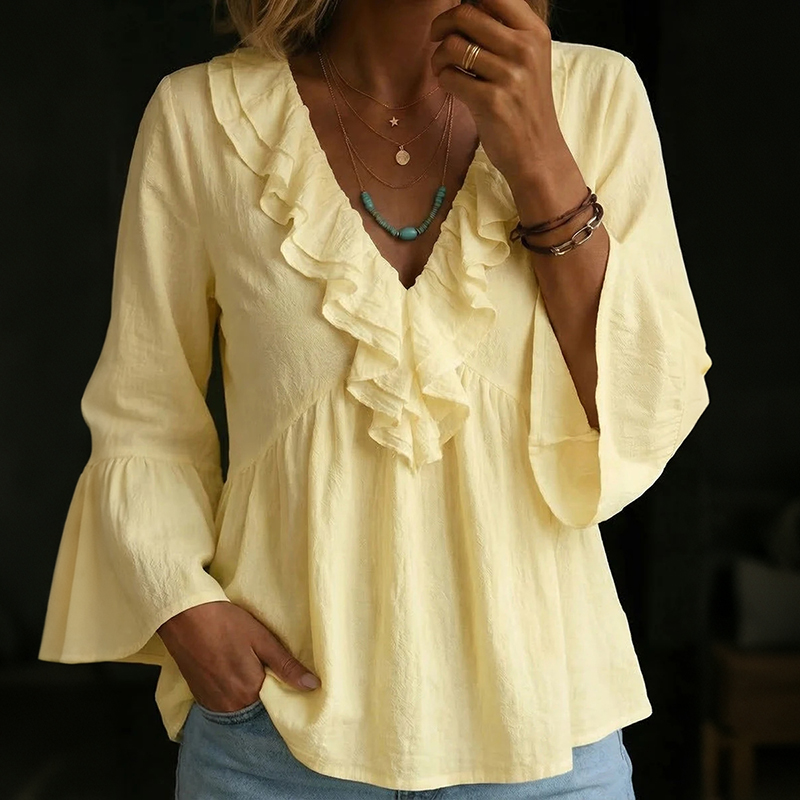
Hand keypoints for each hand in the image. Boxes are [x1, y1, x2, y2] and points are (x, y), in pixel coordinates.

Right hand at [157, 601, 320, 712]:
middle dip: (267, 694)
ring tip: (251, 671)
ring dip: (248, 695)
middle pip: (258, 708)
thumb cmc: (226, 623)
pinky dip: (232, 694)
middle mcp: (231, 705)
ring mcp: (213, 704)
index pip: (276, 705)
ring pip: (240, 707)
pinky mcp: (201, 698)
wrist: (185, 616)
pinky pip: (224, 704)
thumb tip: (313, 686)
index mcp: (250, 691)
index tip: (290, 681)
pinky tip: (234, 674)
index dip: (285, 693)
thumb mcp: (262, 639)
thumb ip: (286, 666)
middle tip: (269, 671)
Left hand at [429, 0, 568, 187]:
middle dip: (442, 24)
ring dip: (439, 57)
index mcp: (534, 32)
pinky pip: (449, 77)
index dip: (464, 2)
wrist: (538, 153)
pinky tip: (452, 87)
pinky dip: (443, 80)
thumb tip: (465, 8)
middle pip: (466, 14)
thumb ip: (504, 32)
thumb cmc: (526, 106)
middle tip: (437, 37)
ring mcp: (510, 75)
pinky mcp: (491, 101)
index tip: (456, 15)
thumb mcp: (528, 61)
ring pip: (453, 46)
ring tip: (443, 68)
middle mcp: (525, 48)